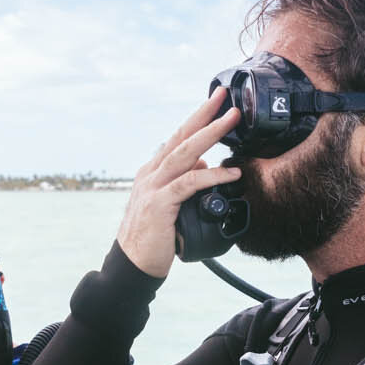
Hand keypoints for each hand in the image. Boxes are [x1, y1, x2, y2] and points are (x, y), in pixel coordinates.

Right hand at [116, 88, 240, 277]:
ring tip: (232, 121)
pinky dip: (211, 175)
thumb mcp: (171, 205)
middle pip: (181, 137)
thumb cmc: (154, 237)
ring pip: (185, 153)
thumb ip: (185, 183)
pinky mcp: (159, 205)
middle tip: (225, 98)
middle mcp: (151, 174)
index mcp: (153, 171)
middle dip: (204, 115)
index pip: (178, 138)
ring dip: (210, 134)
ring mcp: (153, 188)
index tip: (217, 101)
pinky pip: (188, 183)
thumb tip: (205, 166)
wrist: (132, 266)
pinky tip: (230, 173)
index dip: (198, 118)